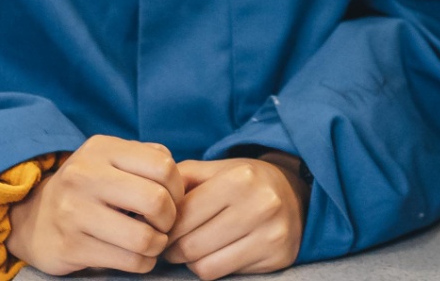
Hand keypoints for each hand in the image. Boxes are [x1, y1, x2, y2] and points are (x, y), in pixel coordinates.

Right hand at [5, 135, 181, 274]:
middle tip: (165, 224)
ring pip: (143, 237)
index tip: (173, 200)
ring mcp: (74, 213)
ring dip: (158, 245)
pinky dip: (143, 262)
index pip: (163, 166)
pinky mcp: (71, 247)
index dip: (178, 188)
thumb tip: (180, 176)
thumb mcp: (110, 159)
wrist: (33, 219)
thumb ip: (146, 158)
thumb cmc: (88, 188)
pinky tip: (140, 257)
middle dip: (171, 219)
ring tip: (154, 242)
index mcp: (101, 149)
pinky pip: (127, 260)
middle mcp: (84, 177)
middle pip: (155, 201)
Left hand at [162, 154, 309, 278]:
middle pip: (190, 246)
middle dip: (173, 248)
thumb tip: (143, 202)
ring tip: (193, 248)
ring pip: (204, 266)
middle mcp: (260, 206)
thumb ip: (181, 179)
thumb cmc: (245, 181)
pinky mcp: (277, 256)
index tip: (160, 230)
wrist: (295, 193)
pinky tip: (215, 253)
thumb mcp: (216, 169)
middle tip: (171, 244)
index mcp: (239, 179)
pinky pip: (223, 274)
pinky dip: (211, 267)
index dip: (165, 228)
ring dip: (191, 261)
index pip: (182, 217)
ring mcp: (271, 234)